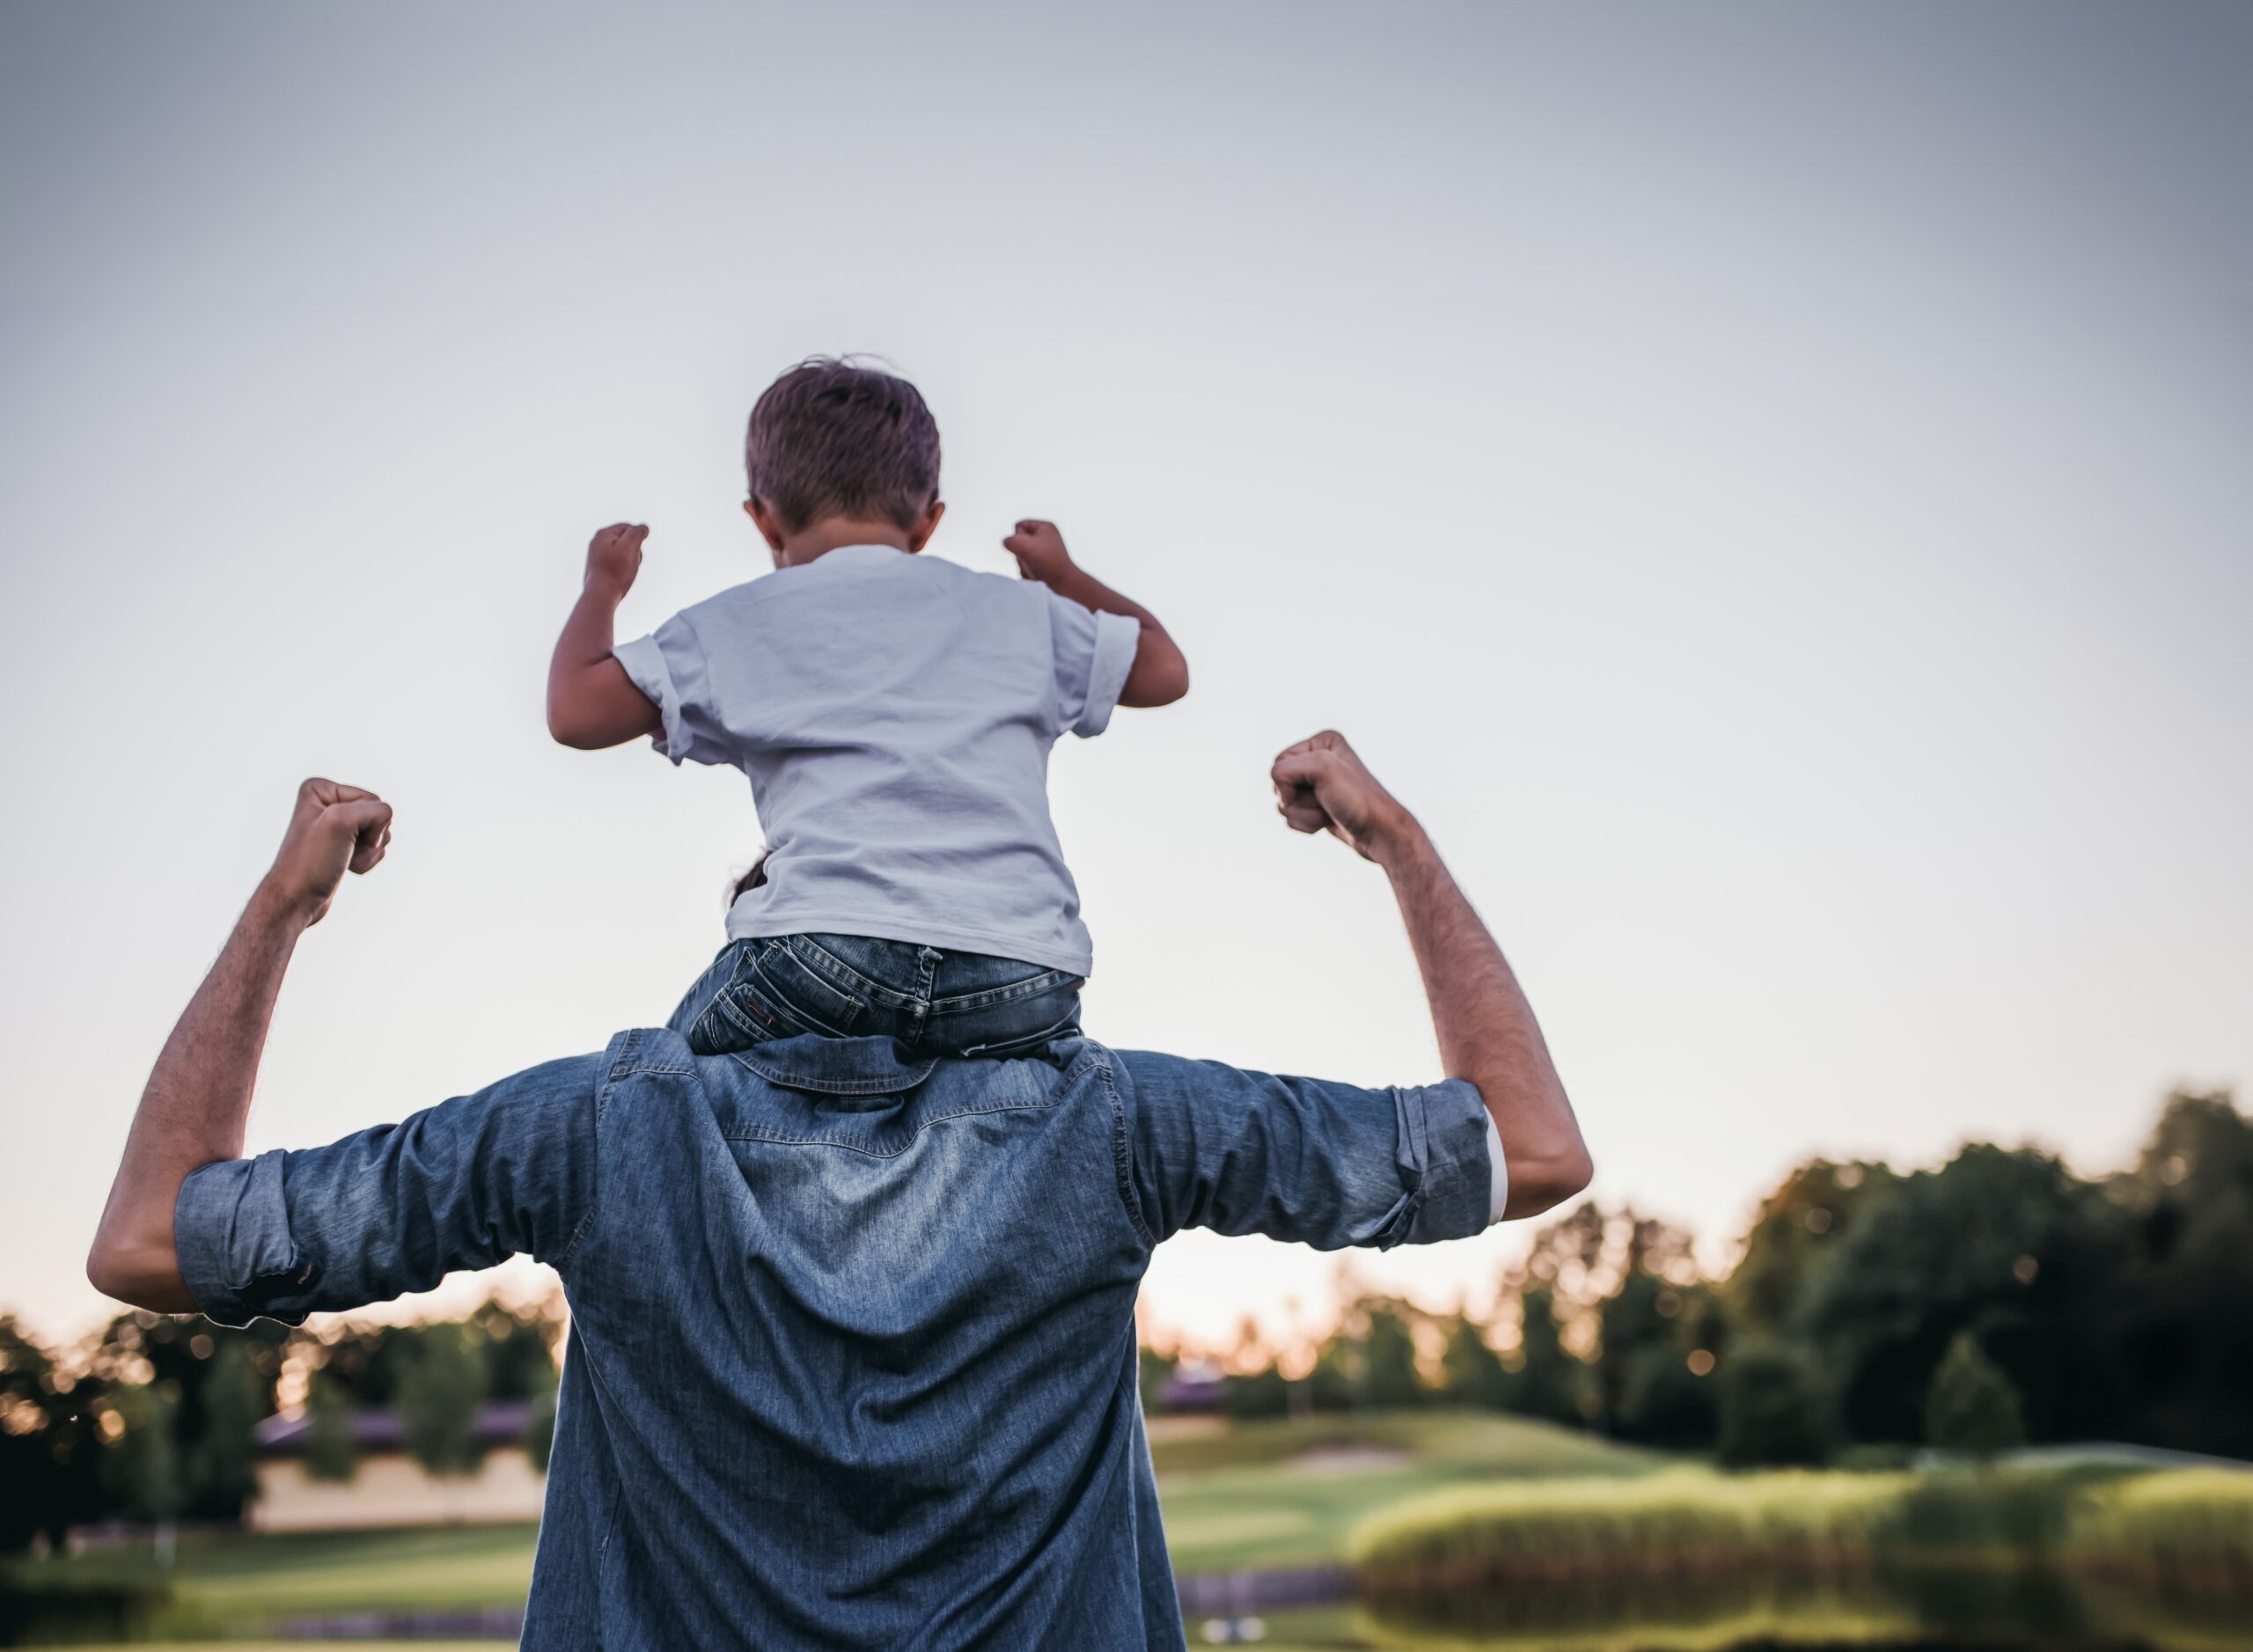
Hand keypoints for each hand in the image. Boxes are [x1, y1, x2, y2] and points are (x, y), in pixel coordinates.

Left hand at [261, 778, 393, 927]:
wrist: (296, 900)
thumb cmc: (311, 863)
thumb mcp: (341, 822)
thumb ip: (375, 810)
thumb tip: (386, 822)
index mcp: (320, 789)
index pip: (372, 799)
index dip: (365, 824)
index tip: (338, 839)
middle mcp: (327, 803)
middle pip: (378, 815)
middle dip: (370, 839)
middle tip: (343, 851)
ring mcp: (336, 825)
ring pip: (380, 832)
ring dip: (370, 852)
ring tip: (344, 860)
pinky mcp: (343, 844)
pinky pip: (375, 847)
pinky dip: (367, 860)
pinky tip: (347, 867)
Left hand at [585, 523, 647, 596]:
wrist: (601, 596)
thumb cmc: (615, 572)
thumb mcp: (630, 546)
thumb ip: (637, 532)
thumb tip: (643, 528)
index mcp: (603, 534)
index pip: (629, 527)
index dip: (638, 540)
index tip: (634, 554)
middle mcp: (597, 543)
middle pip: (626, 541)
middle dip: (634, 552)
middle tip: (629, 564)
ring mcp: (596, 556)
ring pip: (622, 554)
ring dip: (629, 563)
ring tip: (624, 574)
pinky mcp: (598, 569)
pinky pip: (616, 565)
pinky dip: (622, 571)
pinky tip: (620, 580)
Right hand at [1003, 519, 1072, 583]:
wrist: (1064, 584)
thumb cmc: (1048, 562)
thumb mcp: (1023, 545)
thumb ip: (1009, 540)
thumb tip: (1008, 545)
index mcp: (1045, 527)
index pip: (1019, 526)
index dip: (1018, 537)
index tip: (1029, 547)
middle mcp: (1046, 538)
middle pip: (1019, 542)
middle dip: (1021, 553)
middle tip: (1033, 560)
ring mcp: (1044, 553)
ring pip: (1021, 556)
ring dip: (1023, 565)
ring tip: (1036, 569)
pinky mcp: (1043, 566)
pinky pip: (1026, 567)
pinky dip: (1028, 572)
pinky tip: (1038, 576)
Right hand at [1271, 731, 1417, 863]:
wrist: (1380, 833)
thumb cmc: (1357, 800)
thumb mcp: (1322, 768)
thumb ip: (1285, 769)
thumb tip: (1280, 796)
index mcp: (1322, 742)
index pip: (1279, 762)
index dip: (1291, 782)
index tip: (1320, 788)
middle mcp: (1320, 759)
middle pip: (1279, 784)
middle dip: (1297, 801)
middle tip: (1326, 801)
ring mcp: (1318, 784)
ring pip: (1284, 803)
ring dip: (1303, 815)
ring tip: (1328, 813)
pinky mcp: (1318, 805)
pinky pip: (1292, 816)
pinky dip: (1305, 824)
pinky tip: (1327, 822)